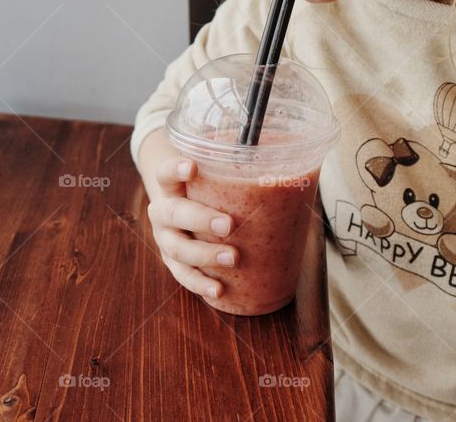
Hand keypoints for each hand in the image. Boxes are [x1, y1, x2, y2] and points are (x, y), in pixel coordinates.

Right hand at [146, 156, 238, 298]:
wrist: (183, 217)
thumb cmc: (207, 196)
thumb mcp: (213, 182)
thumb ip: (239, 177)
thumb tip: (291, 175)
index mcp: (172, 187)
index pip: (166, 172)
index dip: (176, 169)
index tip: (193, 167)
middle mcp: (164, 212)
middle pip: (173, 213)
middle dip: (200, 219)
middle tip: (228, 225)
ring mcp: (166, 240)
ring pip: (177, 248)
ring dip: (205, 255)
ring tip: (232, 258)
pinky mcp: (173, 264)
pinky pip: (184, 276)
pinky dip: (201, 283)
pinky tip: (218, 289)